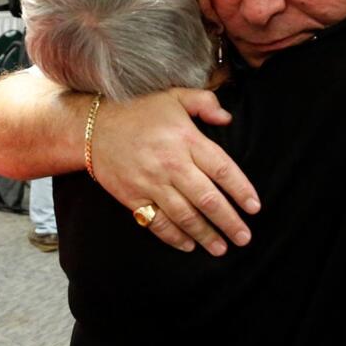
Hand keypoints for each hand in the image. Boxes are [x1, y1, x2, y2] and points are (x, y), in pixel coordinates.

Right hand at [91, 88, 259, 255]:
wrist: (91, 127)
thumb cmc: (137, 111)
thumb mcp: (173, 96)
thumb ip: (204, 102)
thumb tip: (227, 118)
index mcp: (185, 139)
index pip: (222, 169)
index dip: (241, 190)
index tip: (254, 207)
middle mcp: (171, 164)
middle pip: (207, 199)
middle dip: (229, 221)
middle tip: (244, 237)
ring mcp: (151, 183)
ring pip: (184, 215)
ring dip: (205, 234)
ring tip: (221, 248)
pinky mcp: (133, 197)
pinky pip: (157, 222)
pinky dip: (174, 237)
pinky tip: (189, 245)